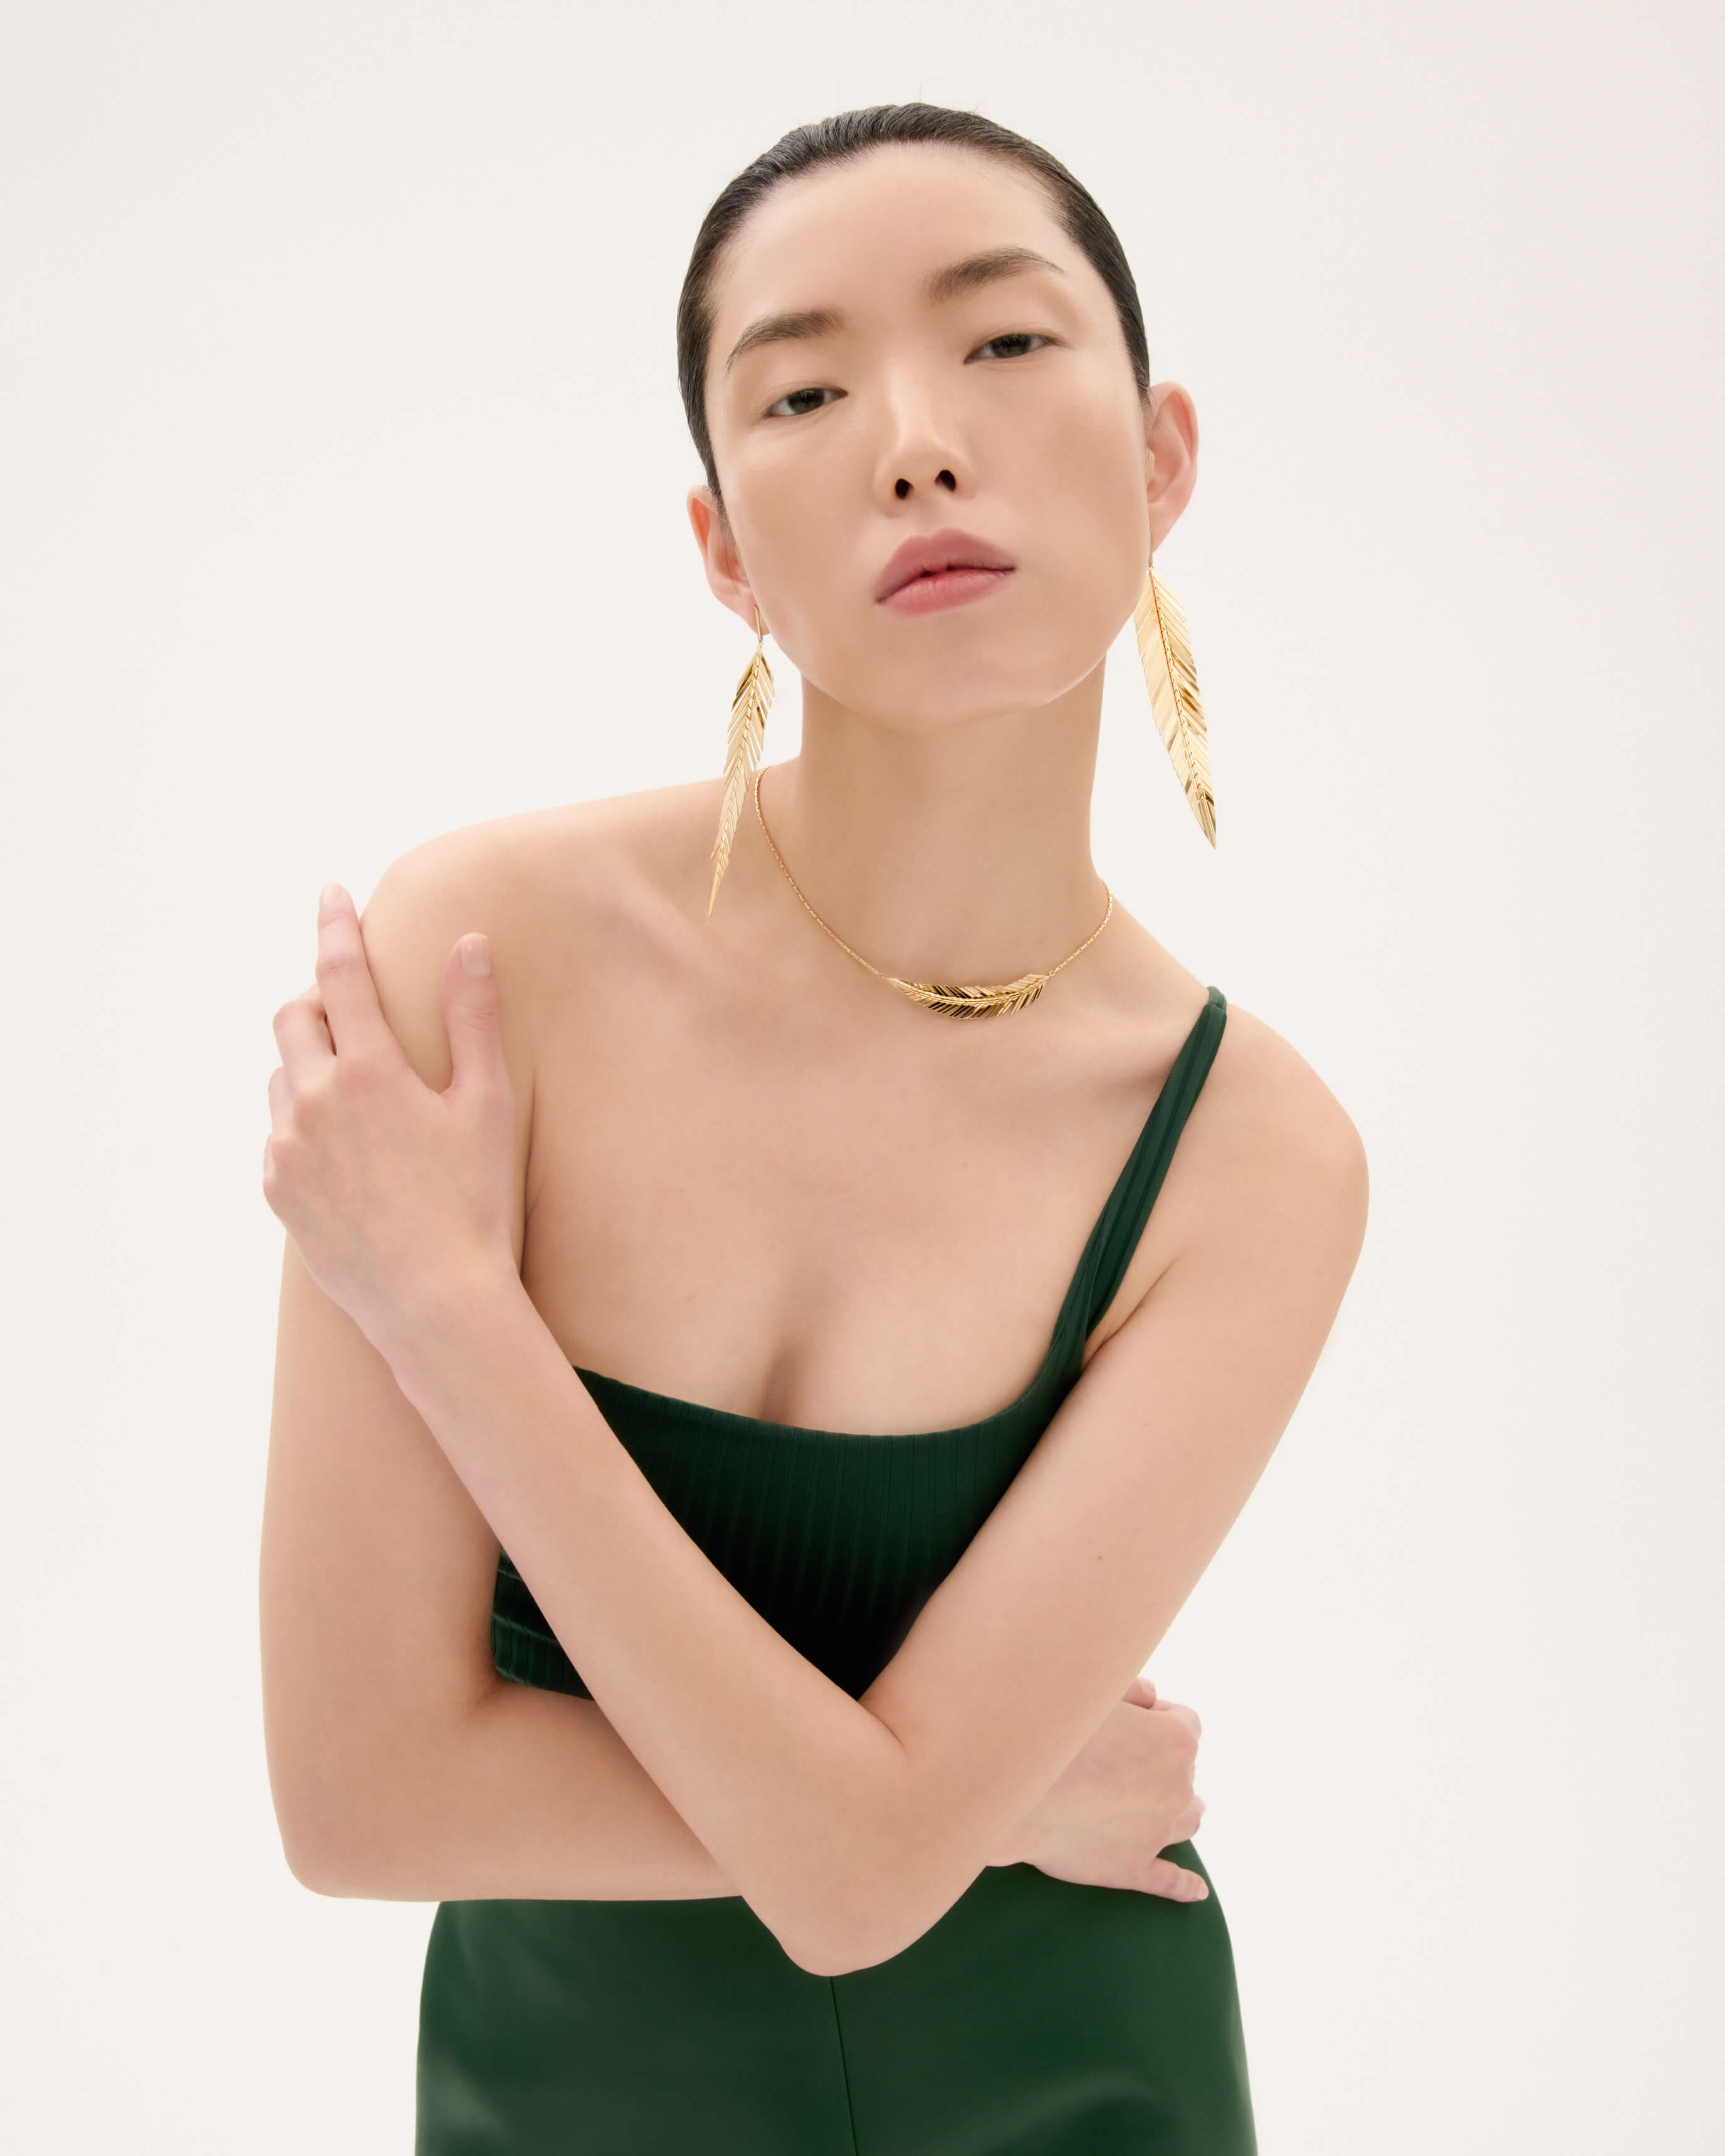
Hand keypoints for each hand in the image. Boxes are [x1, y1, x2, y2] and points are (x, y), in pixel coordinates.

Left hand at [262, 883, 517, 1360]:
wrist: (434, 1303)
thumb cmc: (475, 1204)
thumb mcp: (485, 1105)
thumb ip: (473, 1018)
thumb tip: (470, 943)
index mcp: (369, 1072)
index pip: (340, 974)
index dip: (336, 927)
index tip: (331, 894)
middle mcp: (314, 1102)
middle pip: (295, 1018)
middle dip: (320, 1003)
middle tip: (356, 1016)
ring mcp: (287, 1150)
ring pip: (283, 1078)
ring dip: (311, 1068)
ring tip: (362, 1100)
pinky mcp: (277, 1191)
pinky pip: (279, 1136)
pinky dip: (305, 1126)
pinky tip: (349, 1155)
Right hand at [988, 1676, 1209, 1901]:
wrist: (1017, 1791)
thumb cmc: (1055, 1733)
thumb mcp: (1095, 1694)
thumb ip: (1131, 1688)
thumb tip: (1153, 1698)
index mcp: (1175, 1741)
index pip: (1185, 1723)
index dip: (1159, 1718)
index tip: (1133, 1720)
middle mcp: (1177, 1788)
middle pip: (1185, 1773)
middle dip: (1161, 1764)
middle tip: (1122, 1758)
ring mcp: (1157, 1833)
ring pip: (1187, 1821)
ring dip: (1179, 1811)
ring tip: (1164, 1808)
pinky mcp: (1132, 1868)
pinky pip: (1169, 1881)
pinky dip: (1185, 1886)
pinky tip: (1196, 1891)